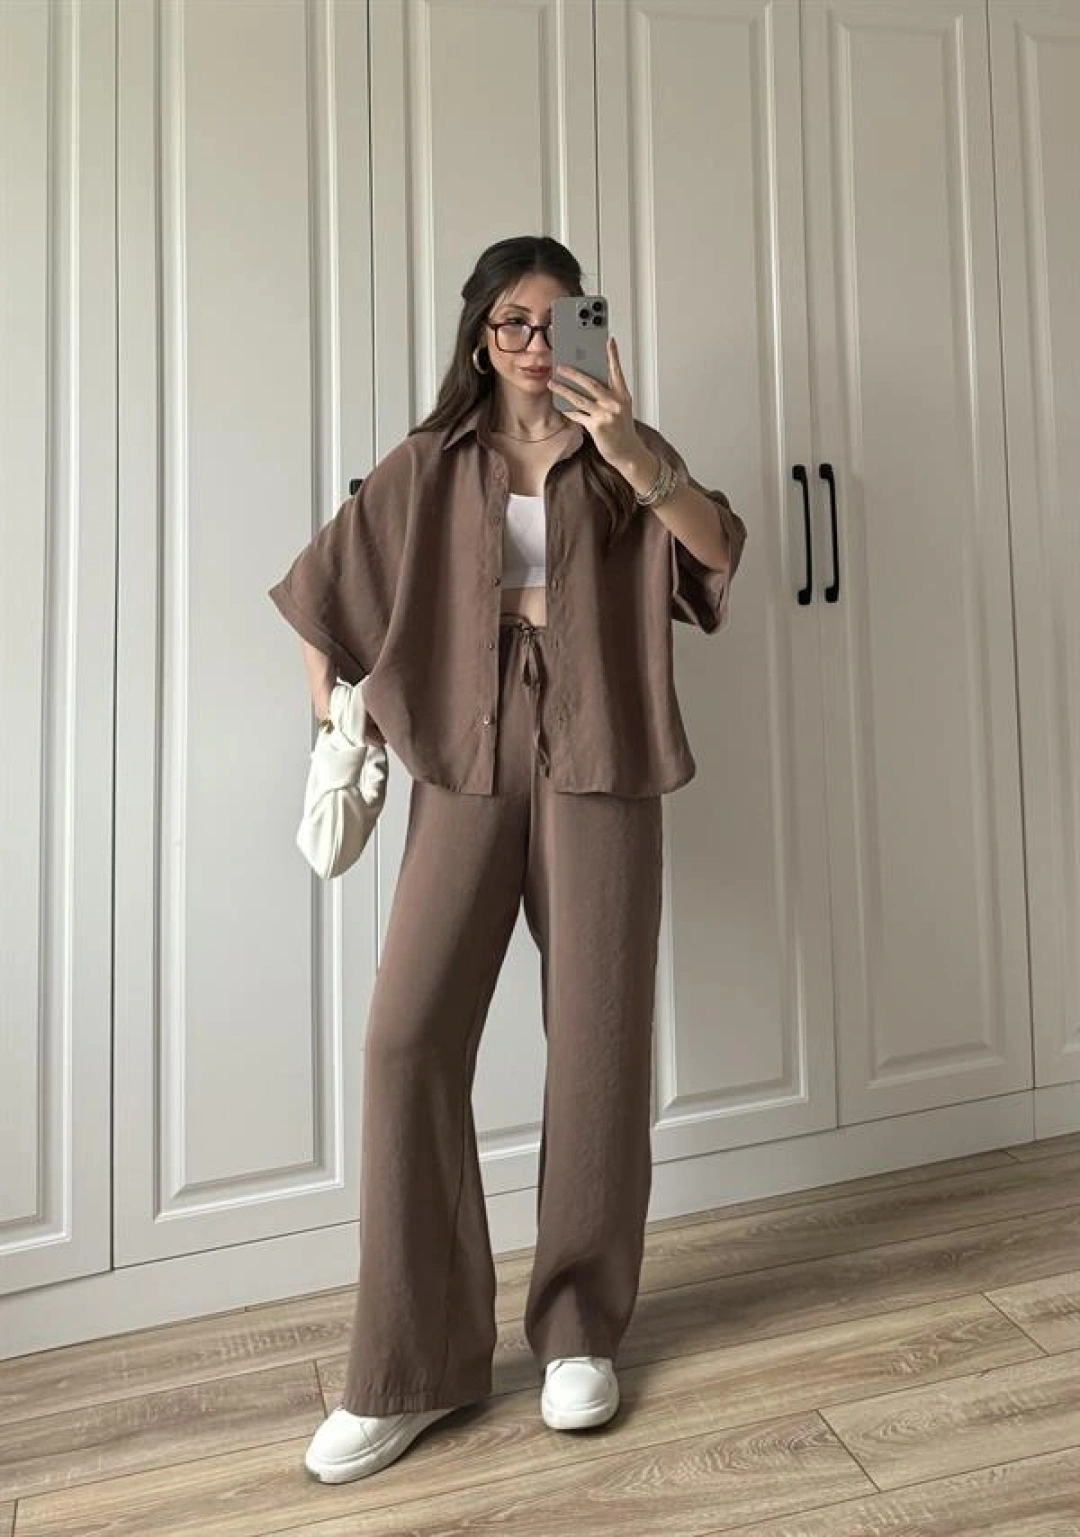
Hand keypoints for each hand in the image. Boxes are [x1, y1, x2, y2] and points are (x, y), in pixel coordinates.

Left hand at [548, 336, 646, 473]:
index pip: (617, 371)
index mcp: (622, 395)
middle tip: (560, 366)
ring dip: (563, 390)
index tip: (609, 340)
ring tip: (552, 383)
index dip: (613, 355)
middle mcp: (615, 403)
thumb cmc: (623, 429)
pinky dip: (568, 409)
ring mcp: (605, 415)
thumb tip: (589, 382)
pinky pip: (577, 415)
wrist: (628, 452)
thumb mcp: (621, 408)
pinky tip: (560, 404)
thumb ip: (609, 394)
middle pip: (591, 383)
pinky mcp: (596, 427)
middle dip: (573, 373)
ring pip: (580, 398)